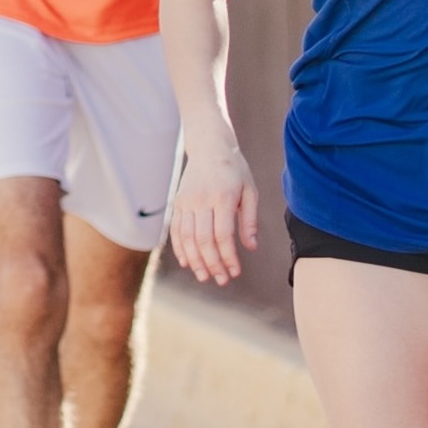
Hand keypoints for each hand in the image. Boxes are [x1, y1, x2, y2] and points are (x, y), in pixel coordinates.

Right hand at [166, 138, 256, 288]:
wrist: (209, 146)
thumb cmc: (235, 170)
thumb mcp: (250, 191)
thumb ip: (249, 220)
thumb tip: (251, 248)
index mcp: (222, 197)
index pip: (223, 235)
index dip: (228, 257)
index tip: (235, 272)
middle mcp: (201, 200)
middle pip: (204, 240)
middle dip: (212, 264)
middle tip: (221, 280)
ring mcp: (186, 201)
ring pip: (187, 238)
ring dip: (195, 261)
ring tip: (204, 277)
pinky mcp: (177, 203)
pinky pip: (176, 230)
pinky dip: (180, 249)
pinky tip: (187, 263)